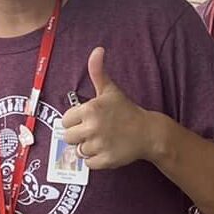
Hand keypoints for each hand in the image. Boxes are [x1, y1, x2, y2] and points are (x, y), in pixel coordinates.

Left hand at [58, 47, 157, 170]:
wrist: (148, 132)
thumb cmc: (126, 111)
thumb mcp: (110, 90)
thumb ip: (98, 72)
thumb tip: (97, 50)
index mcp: (90, 110)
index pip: (66, 121)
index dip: (75, 121)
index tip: (87, 119)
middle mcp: (92, 128)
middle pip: (68, 137)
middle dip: (79, 135)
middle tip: (94, 131)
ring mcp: (99, 145)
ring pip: (79, 151)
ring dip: (88, 147)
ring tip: (102, 139)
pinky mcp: (105, 160)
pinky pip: (88, 163)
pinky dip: (95, 159)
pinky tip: (106, 149)